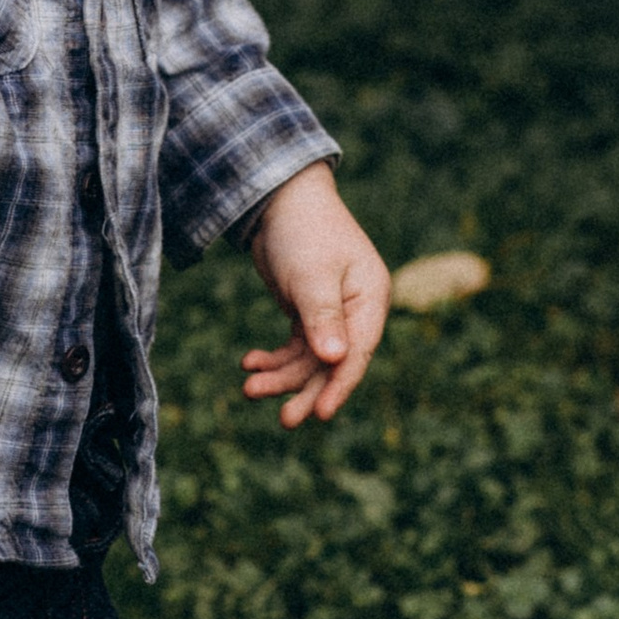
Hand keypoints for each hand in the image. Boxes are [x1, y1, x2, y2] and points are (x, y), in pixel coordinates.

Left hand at [242, 163, 391, 427]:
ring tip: (249, 386)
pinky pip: (293, 348)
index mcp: (370, 300)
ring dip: (281, 375)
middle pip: (332, 364)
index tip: (318, 414)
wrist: (278, 197)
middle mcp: (355, 311)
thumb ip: (323, 317)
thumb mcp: (312, 275)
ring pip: (309, 360)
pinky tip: (249, 362)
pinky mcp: (307, 313)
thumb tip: (336, 359)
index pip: (358, 353)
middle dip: (305, 390)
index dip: (339, 386)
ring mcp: (331, 314)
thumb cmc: (303, 231)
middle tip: (284, 421)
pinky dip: (273, 358)